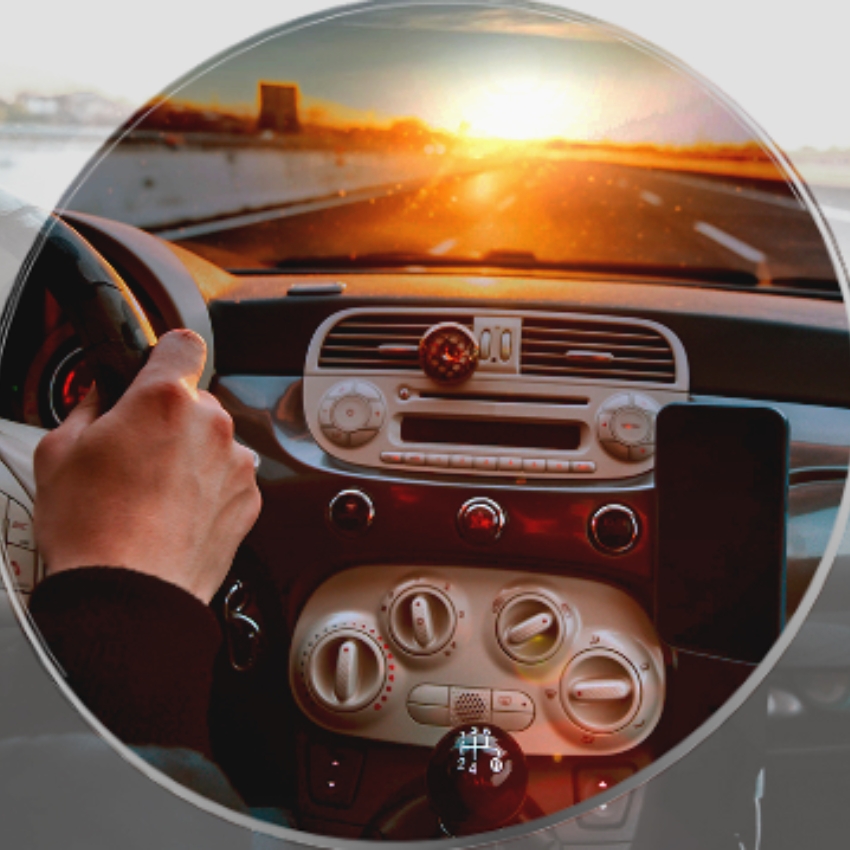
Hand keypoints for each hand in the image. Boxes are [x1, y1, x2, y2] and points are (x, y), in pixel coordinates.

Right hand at [33, 329, 261, 602]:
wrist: (131, 593)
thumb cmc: (94, 529)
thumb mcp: (59, 451)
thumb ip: (88, 406)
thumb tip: (102, 394)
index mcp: (165, 399)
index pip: (182, 344)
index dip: (166, 354)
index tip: (158, 366)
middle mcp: (210, 424)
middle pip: (195, 401)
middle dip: (169, 417)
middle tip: (135, 452)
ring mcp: (235, 463)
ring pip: (212, 441)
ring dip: (191, 454)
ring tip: (152, 492)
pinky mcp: (249, 499)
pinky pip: (228, 477)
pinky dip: (208, 487)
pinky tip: (174, 513)